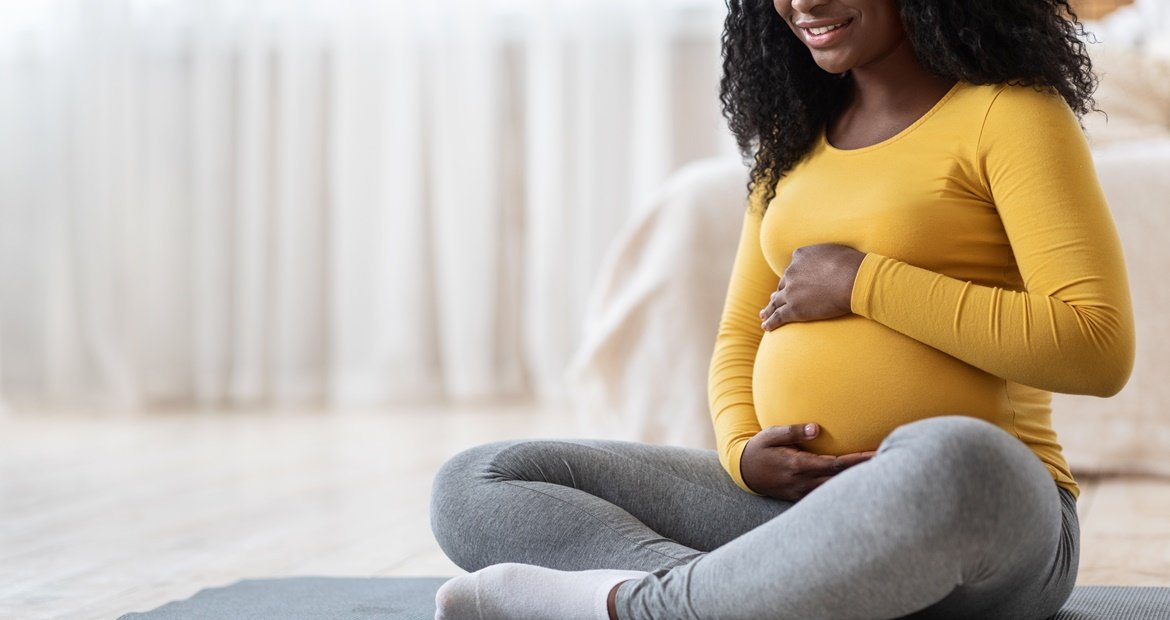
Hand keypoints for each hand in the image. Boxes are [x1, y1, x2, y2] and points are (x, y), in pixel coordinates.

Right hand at [740, 423, 875, 500]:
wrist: (745, 473)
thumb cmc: (759, 449)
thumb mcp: (771, 435)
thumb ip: (794, 431)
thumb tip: (817, 428)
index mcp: (797, 466)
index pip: (834, 465)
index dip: (857, 461)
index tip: (877, 454)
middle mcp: (803, 483)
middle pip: (841, 481)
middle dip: (865, 474)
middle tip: (891, 465)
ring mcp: (803, 494)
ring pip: (837, 492)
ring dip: (857, 485)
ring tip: (882, 476)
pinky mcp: (803, 498)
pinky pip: (828, 497)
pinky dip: (844, 491)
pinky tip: (859, 485)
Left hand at [759, 243, 864, 330]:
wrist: (853, 280)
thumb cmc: (852, 265)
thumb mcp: (834, 251)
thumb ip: (824, 255)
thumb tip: (828, 258)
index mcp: (800, 256)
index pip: (793, 268)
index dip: (792, 277)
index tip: (792, 283)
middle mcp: (791, 272)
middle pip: (783, 285)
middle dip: (780, 292)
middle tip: (773, 299)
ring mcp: (791, 291)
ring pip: (776, 301)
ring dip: (769, 308)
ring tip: (764, 314)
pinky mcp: (794, 309)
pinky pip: (778, 316)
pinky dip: (770, 322)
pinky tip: (766, 327)